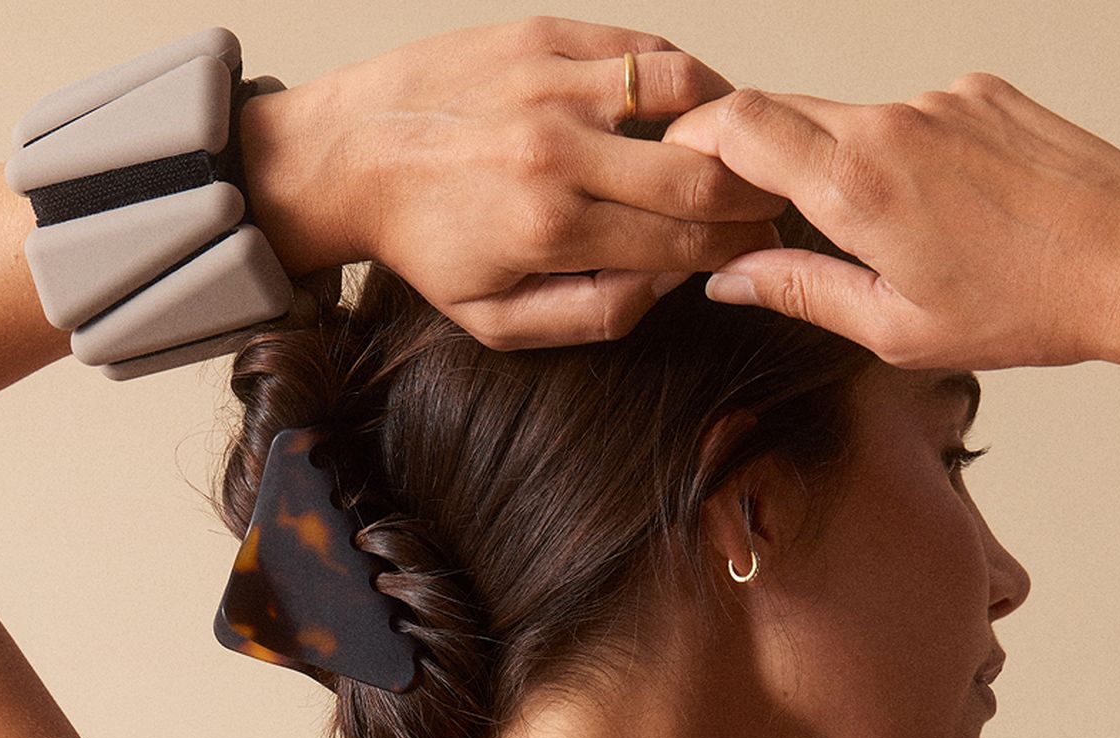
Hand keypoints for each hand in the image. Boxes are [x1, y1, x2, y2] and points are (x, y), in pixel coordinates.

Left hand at [240, 17, 785, 348]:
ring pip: (684, 88)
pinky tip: (686, 104)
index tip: (762, 248)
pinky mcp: (542, 34)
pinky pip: (639, 48)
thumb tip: (672, 282)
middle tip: (767, 203)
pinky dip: (679, 76)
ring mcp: (550, 82)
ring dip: (726, 120)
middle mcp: (556, 149)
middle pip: (701, 171)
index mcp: (551, 229)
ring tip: (733, 147)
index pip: (686, 241)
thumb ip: (594, 315)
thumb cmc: (427, 245)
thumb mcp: (499, 322)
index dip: (740, 247)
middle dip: (751, 192)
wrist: (352, 156)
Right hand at [665, 72, 1119, 372]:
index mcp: (859, 184)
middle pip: (787, 113)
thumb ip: (803, 292)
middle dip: (758, 159)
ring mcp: (941, 99)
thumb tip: (730, 276)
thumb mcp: (897, 329)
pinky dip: (908, 161)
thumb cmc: (1026, 308)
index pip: (739, 125)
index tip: (681, 171)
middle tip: (754, 216)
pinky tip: (949, 217)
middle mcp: (893, 122)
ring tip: (889, 239)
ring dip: (846, 169)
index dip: (694, 140)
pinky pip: (917, 120)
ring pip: (856, 121)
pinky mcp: (983, 93)